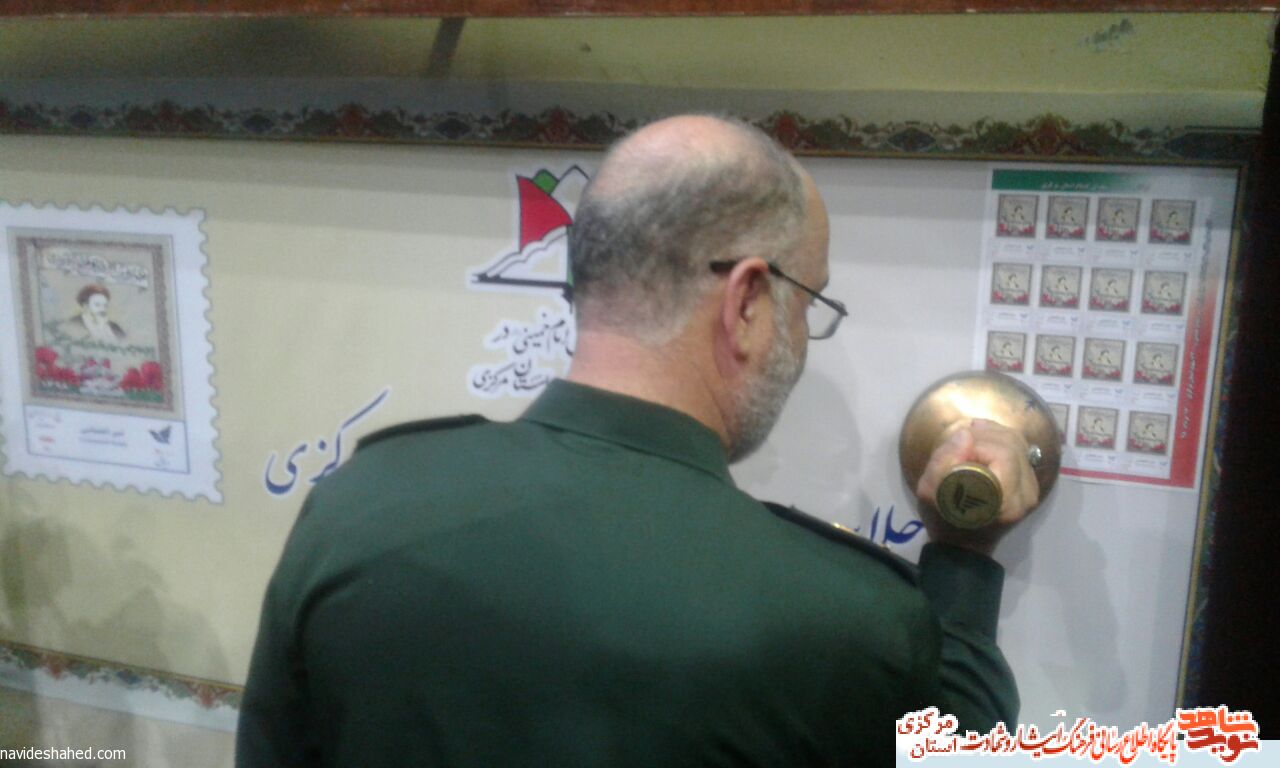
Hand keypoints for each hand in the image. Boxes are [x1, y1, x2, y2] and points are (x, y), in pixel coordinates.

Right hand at [914, 419, 1040, 555]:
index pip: (1003, 453)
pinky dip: (1000, 443)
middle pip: (1013, 445)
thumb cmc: (943, 520)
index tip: (958, 448)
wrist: (963, 545)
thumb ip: (943, 460)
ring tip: (971, 438)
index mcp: (1004, 500)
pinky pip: (1020, 452)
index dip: (979, 442)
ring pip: (1019, 444)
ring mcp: (1031, 491)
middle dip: (986, 435)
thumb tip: (965, 434)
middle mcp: (1025, 495)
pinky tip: (982, 445)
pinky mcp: (1030, 486)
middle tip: (962, 438)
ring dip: (994, 435)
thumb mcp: (929, 492)